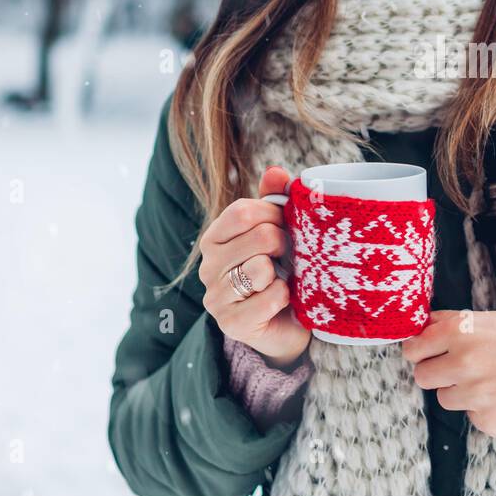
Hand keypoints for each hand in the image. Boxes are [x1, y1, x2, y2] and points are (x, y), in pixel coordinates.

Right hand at [199, 165, 311, 367]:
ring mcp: (215, 297)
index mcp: (214, 238)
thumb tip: (276, 171)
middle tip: (287, 256)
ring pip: (261, 268)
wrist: (285, 323)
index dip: (274, 214)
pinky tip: (282, 301)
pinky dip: (285, 297)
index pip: (243, 211)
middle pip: (259, 237)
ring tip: (281, 279)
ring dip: (283, 272)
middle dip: (285, 243)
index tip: (286, 226)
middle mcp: (207, 266)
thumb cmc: (281, 269)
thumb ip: (275, 199)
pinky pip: (270, 297)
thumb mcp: (278, 230)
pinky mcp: (231, 324)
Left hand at [401, 309, 495, 439]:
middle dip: (439, 374)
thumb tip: (426, 326)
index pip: (414, 347)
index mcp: (463, 330)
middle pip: (424, 377)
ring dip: (465, 393)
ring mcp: (477, 395)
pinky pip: (475, 418)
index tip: (424, 354)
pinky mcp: (491, 423)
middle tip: (463, 369)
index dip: (419, 351)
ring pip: (448, 399)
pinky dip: (489, 411)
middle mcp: (464, 361)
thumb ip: (458, 323)